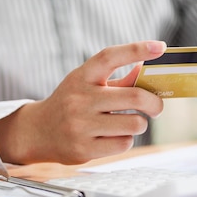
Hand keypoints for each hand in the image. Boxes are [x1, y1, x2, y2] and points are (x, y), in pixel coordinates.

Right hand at [0, 41, 165, 164]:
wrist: (37, 131)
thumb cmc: (70, 103)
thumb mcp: (88, 84)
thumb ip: (119, 79)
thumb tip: (147, 70)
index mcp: (82, 77)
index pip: (110, 56)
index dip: (137, 49)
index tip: (159, 47)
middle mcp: (80, 99)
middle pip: (135, 97)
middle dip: (155, 103)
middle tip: (156, 107)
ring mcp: (81, 125)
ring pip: (134, 124)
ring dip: (138, 124)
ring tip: (128, 123)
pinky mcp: (84, 149)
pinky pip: (124, 144)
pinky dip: (125, 140)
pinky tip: (111, 137)